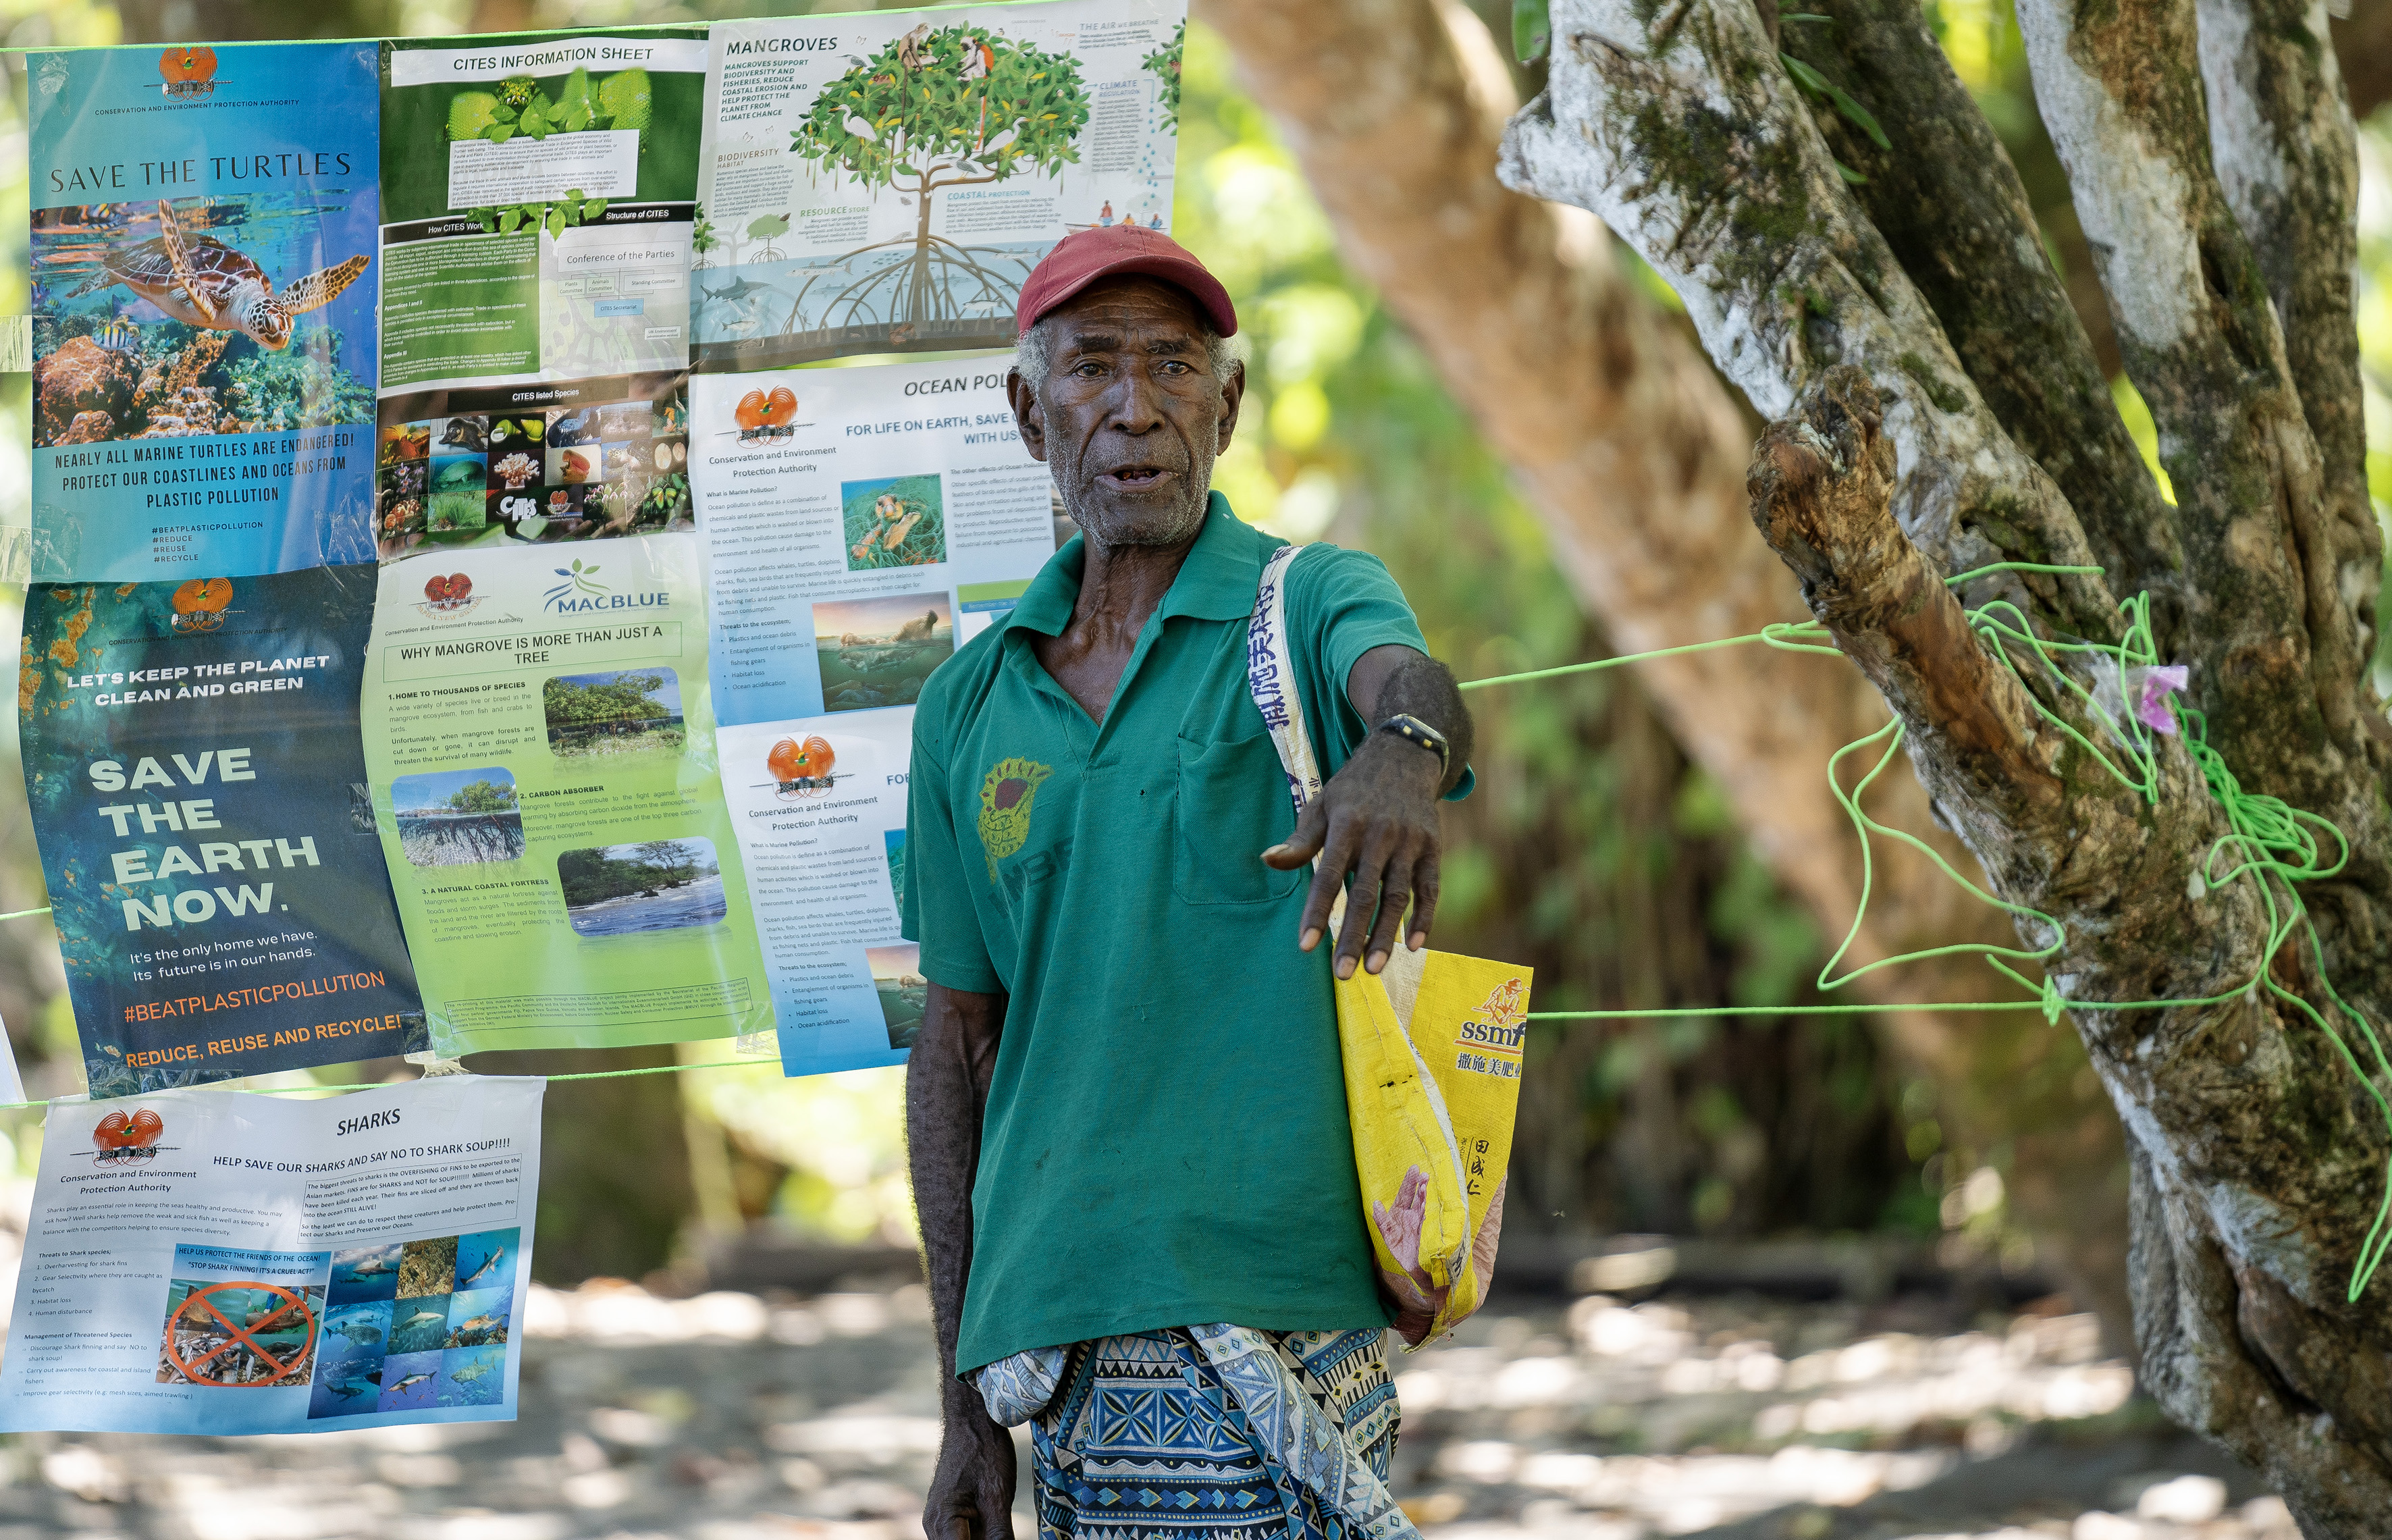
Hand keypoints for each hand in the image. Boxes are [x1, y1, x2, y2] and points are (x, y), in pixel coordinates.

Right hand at [924, 1404, 1016, 1539]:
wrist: (973, 1419)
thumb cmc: (984, 1451)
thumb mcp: (997, 1497)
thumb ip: (999, 1536)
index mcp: (942, 1522)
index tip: (1000, 1537)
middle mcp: (935, 1525)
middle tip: (1004, 1529)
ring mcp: (940, 1519)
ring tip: (1001, 1522)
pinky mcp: (949, 1513)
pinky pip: (964, 1534)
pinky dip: (982, 1535)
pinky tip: (998, 1525)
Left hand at [1261, 731, 1442, 977]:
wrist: (1404, 756)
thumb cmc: (1353, 791)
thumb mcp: (1321, 805)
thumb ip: (1299, 841)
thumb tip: (1268, 860)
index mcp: (1347, 825)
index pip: (1329, 876)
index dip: (1318, 912)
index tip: (1306, 946)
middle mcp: (1381, 834)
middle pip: (1366, 894)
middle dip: (1354, 937)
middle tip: (1343, 974)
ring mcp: (1410, 841)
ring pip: (1399, 897)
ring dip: (1386, 935)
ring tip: (1374, 969)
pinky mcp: (1433, 847)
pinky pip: (1430, 888)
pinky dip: (1426, 917)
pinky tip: (1414, 946)